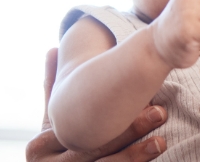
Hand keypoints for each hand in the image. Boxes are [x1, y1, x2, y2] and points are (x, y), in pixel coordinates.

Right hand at [27, 48, 167, 161]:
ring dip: (136, 153)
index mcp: (39, 147)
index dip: (107, 113)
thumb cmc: (59, 144)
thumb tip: (52, 49)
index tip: (138, 94)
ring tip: (160, 141)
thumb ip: (53, 88)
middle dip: (128, 130)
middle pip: (94, 147)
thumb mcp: (54, 119)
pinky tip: (155, 156)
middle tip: (159, 112)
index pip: (78, 127)